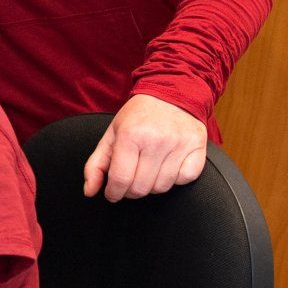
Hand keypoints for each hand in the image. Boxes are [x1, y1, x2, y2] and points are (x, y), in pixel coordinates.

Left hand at [83, 94, 207, 200]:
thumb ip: (96, 164)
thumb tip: (90, 191)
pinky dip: (175, 179)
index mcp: (130, 135)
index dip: (113, 193)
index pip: (121, 179)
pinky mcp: (198, 147)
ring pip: (162, 187)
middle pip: (141, 187)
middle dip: (130, 191)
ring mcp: (180, 144)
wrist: (171, 93)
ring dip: (152, 186)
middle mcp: (156, 140)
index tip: (112, 194)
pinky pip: (185, 179)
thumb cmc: (138, 117)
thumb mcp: (112, 134)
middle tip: (129, 182)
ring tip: (147, 170)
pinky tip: (167, 166)